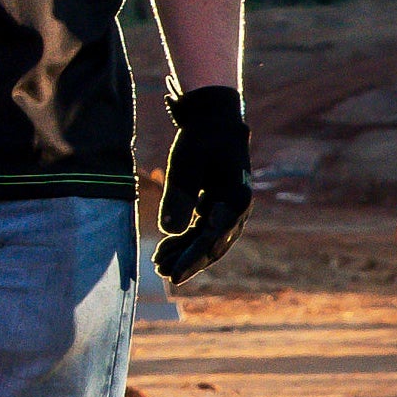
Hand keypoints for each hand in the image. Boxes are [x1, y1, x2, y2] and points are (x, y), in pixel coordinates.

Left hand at [155, 85, 253, 284]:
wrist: (212, 121)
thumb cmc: (200, 140)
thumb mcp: (185, 165)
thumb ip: (179, 197)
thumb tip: (169, 232)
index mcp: (236, 200)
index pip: (212, 238)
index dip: (192, 258)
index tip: (174, 274)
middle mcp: (237, 209)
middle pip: (213, 245)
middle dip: (188, 261)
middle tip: (164, 274)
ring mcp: (228, 209)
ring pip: (207, 240)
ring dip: (185, 253)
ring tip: (159, 264)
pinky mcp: (217, 207)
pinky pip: (202, 230)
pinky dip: (185, 241)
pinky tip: (164, 250)